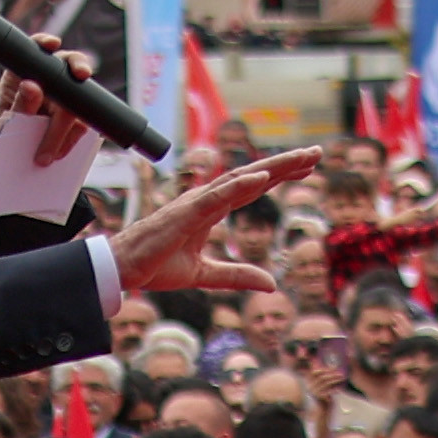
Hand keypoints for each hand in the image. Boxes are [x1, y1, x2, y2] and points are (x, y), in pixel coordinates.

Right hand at [118, 149, 327, 302]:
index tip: (307, 166)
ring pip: (240, 180)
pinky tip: (262, 177)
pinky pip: (216, 197)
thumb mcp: (204, 275)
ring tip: (301, 158)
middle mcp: (206, 200)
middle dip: (285, 164)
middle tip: (317, 153)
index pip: (252, 187)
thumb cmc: (154, 265)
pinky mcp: (184, 214)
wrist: (120, 270)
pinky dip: (239, 186)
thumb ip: (236, 276)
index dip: (278, 175)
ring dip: (272, 168)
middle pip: (253, 177)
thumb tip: (271, 284)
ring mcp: (196, 204)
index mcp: (211, 210)